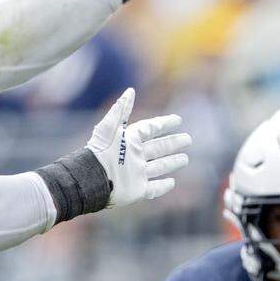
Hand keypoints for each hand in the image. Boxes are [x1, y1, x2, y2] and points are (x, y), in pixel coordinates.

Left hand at [87, 88, 191, 206]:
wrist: (92, 179)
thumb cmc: (101, 151)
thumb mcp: (110, 126)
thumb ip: (121, 109)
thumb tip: (130, 90)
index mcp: (129, 140)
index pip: (150, 129)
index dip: (163, 124)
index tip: (177, 120)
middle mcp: (134, 156)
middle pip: (157, 148)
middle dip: (172, 143)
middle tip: (187, 139)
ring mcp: (136, 174)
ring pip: (158, 167)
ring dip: (171, 162)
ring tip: (185, 159)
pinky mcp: (137, 190)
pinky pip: (153, 189)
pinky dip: (163, 186)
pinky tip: (172, 182)